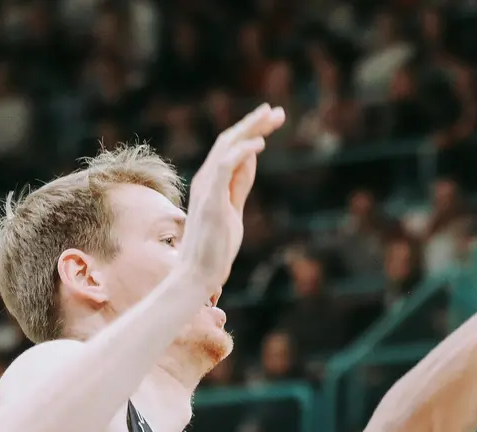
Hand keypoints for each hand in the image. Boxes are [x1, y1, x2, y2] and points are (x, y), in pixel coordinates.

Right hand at [179, 103, 285, 288]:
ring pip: (227, 146)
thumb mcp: (233, 210)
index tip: (273, 120)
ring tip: (272, 117)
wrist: (198, 274)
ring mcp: (206, 188)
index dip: (252, 132)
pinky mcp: (211, 199)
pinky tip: (260, 143)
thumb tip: (250, 161)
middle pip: (230, 140)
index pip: (232, 148)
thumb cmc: (215, 248)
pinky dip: (242, 152)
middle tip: (278, 111)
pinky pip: (225, 166)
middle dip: (254, 123)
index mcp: (212, 181)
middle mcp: (206, 178)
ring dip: (250, 129)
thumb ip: (239, 186)